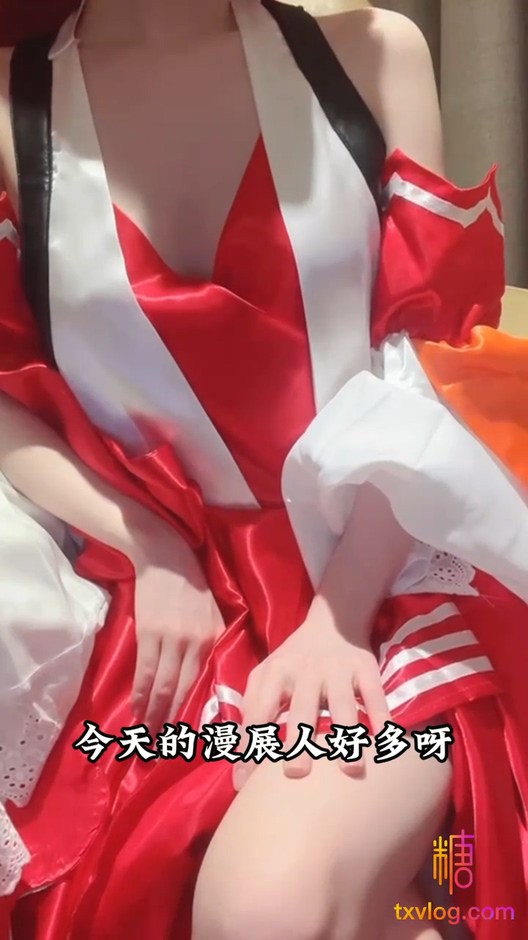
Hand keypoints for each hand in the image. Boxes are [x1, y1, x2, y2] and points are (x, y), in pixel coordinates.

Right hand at [130, 525, 223, 728]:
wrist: (165, 556)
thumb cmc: (192, 583)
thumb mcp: (215, 609)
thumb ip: (214, 638)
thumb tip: (213, 669)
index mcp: (212, 636)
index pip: (203, 680)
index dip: (194, 707)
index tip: (191, 731)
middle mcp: (193, 641)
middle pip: (181, 689)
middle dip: (172, 720)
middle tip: (165, 746)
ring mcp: (169, 638)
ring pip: (161, 684)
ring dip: (153, 713)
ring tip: (147, 736)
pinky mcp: (147, 633)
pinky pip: (144, 671)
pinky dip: (140, 693)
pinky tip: (137, 710)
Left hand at [233, 611, 389, 789]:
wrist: (332, 621)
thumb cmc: (293, 659)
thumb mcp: (266, 674)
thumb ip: (252, 707)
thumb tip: (241, 755)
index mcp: (276, 672)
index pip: (259, 711)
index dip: (250, 744)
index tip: (245, 782)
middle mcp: (306, 670)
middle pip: (302, 707)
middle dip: (298, 739)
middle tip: (296, 773)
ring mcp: (338, 668)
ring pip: (342, 703)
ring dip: (345, 733)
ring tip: (349, 768)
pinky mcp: (365, 666)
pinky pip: (374, 692)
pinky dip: (380, 715)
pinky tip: (384, 738)